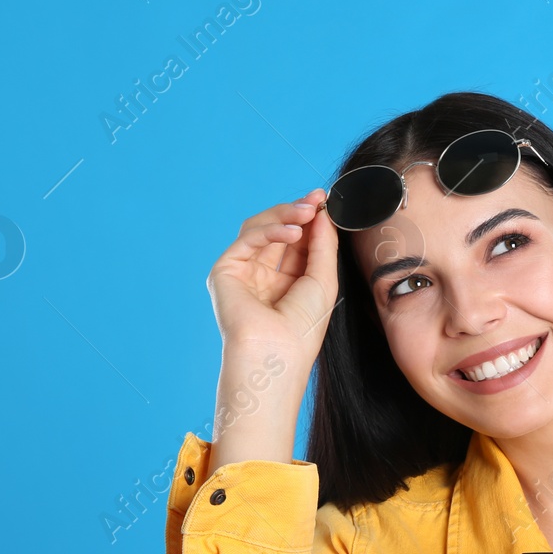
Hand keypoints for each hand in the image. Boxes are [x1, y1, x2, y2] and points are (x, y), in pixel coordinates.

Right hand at [207, 188, 339, 362]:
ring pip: (260, 229)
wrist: (276, 355)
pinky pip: (247, 239)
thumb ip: (323, 245)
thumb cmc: (302, 329)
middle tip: (317, 198)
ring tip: (307, 211)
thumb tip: (323, 212)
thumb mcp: (323, 280)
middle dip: (298, 212)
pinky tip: (292, 230)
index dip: (311, 220)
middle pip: (278, 231)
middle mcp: (263, 276)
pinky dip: (270, 230)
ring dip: (285, 215)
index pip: (298, 241)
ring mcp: (244, 273)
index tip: (326, 201)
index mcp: (287, 282)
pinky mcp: (225, 271)